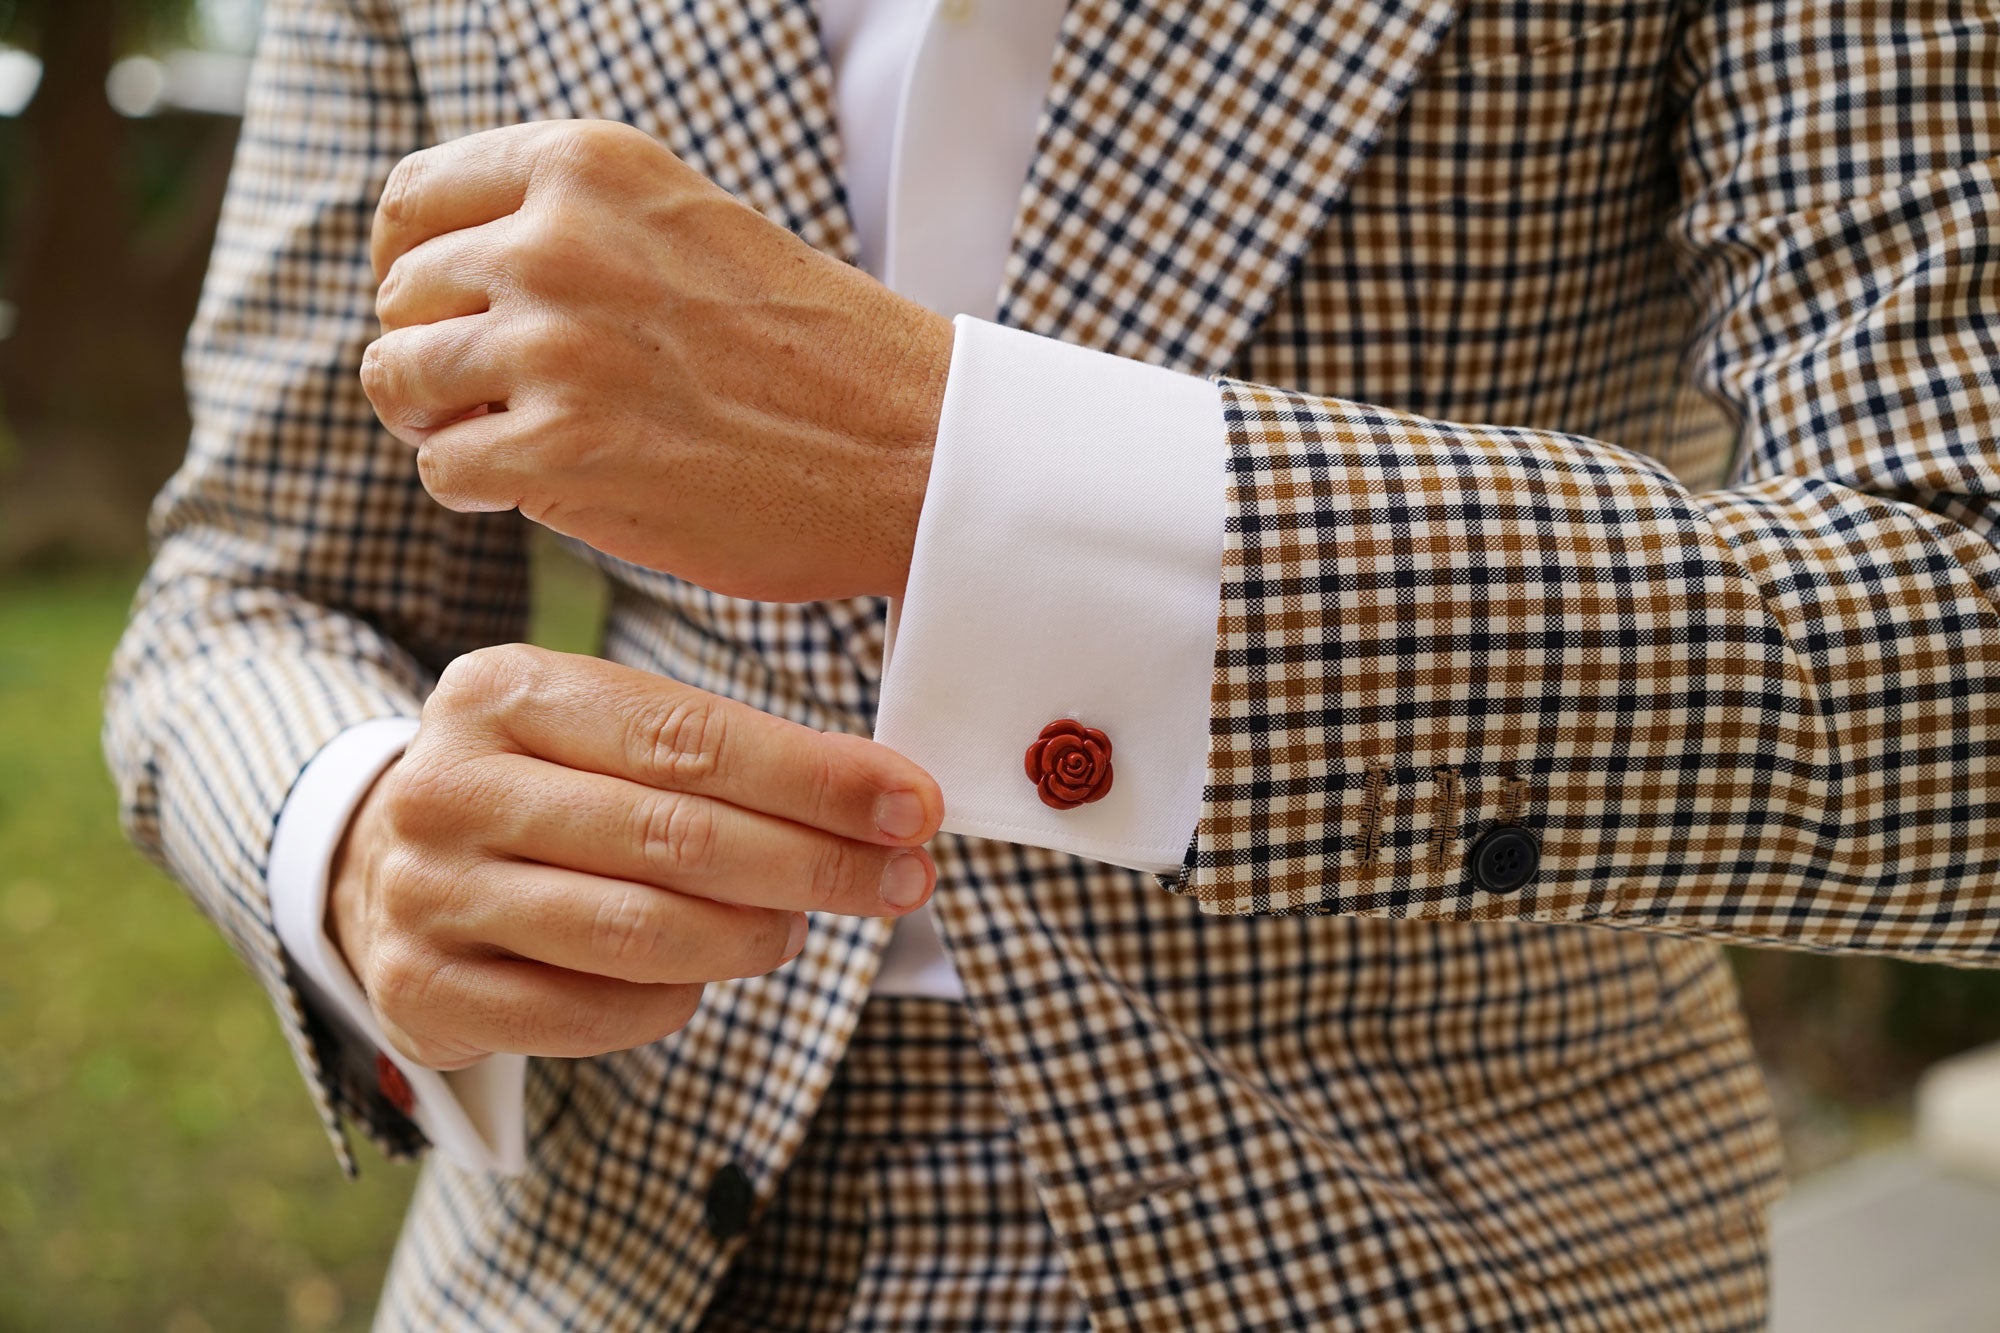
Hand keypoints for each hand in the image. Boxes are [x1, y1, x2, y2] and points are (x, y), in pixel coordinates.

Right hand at [327, 644, 942, 1069]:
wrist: (378, 869)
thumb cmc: (543, 791)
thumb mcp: (602, 734)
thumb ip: (722, 753)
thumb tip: (889, 801)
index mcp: (502, 691)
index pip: (687, 737)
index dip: (814, 778)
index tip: (914, 805)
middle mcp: (448, 785)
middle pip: (670, 834)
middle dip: (812, 862)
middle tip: (902, 881)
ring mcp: (424, 892)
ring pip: (634, 930)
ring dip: (750, 937)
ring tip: (797, 929)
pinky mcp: (420, 989)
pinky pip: (588, 1013)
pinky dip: (671, 1002)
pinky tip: (702, 979)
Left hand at [361, 119, 953, 602]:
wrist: (910, 445)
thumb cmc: (814, 352)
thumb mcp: (685, 228)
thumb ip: (574, 229)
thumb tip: (450, 277)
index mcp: (587, 166)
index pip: (414, 200)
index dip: (412, 267)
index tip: (442, 315)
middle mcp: (555, 239)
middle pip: (399, 297)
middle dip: (433, 355)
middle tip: (497, 402)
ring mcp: (552, 345)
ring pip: (398, 381)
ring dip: (443, 424)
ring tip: (516, 444)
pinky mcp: (561, 450)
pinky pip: (441, 469)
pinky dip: (475, 487)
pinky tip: (539, 487)